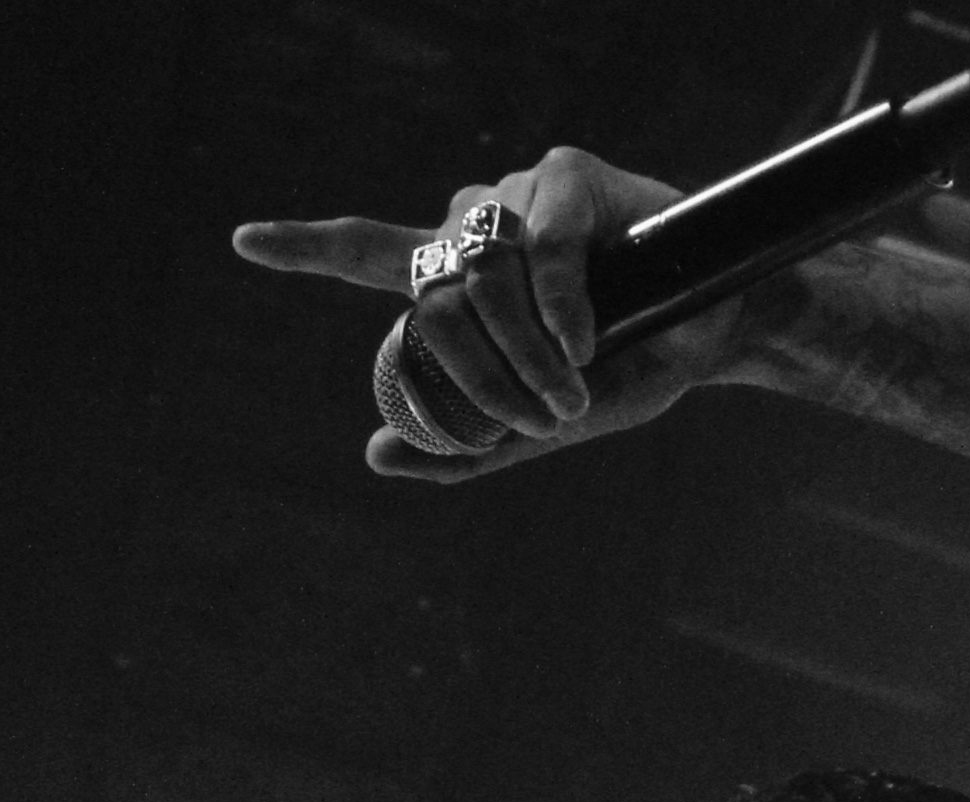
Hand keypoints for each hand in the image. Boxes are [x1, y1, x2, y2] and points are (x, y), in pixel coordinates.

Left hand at [234, 147, 729, 480]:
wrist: (723, 333)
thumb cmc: (639, 370)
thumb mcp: (550, 424)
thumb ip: (469, 445)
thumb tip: (374, 456)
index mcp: (466, 279)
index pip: (372, 252)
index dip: (309, 248)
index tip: (246, 243)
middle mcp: (478, 227)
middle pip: (432, 296)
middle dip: (476, 372)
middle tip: (538, 419)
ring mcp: (517, 197)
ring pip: (480, 278)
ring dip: (523, 353)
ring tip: (576, 393)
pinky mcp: (565, 178)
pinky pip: (539, 250)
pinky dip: (557, 309)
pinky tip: (584, 347)